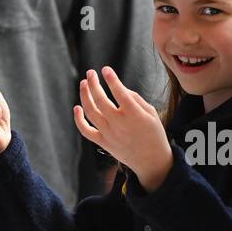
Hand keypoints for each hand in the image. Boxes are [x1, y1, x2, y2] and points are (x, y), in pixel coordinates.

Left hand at [73, 67, 172, 190]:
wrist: (151, 161)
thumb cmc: (154, 133)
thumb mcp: (151, 112)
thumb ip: (135, 98)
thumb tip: (119, 88)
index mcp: (134, 114)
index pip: (119, 92)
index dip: (111, 79)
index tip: (105, 69)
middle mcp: (119, 123)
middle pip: (100, 99)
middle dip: (93, 83)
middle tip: (91, 73)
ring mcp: (109, 134)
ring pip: (90, 112)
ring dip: (84, 95)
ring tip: (84, 83)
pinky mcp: (103, 143)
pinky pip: (86, 130)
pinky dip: (78, 119)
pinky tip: (77, 107)